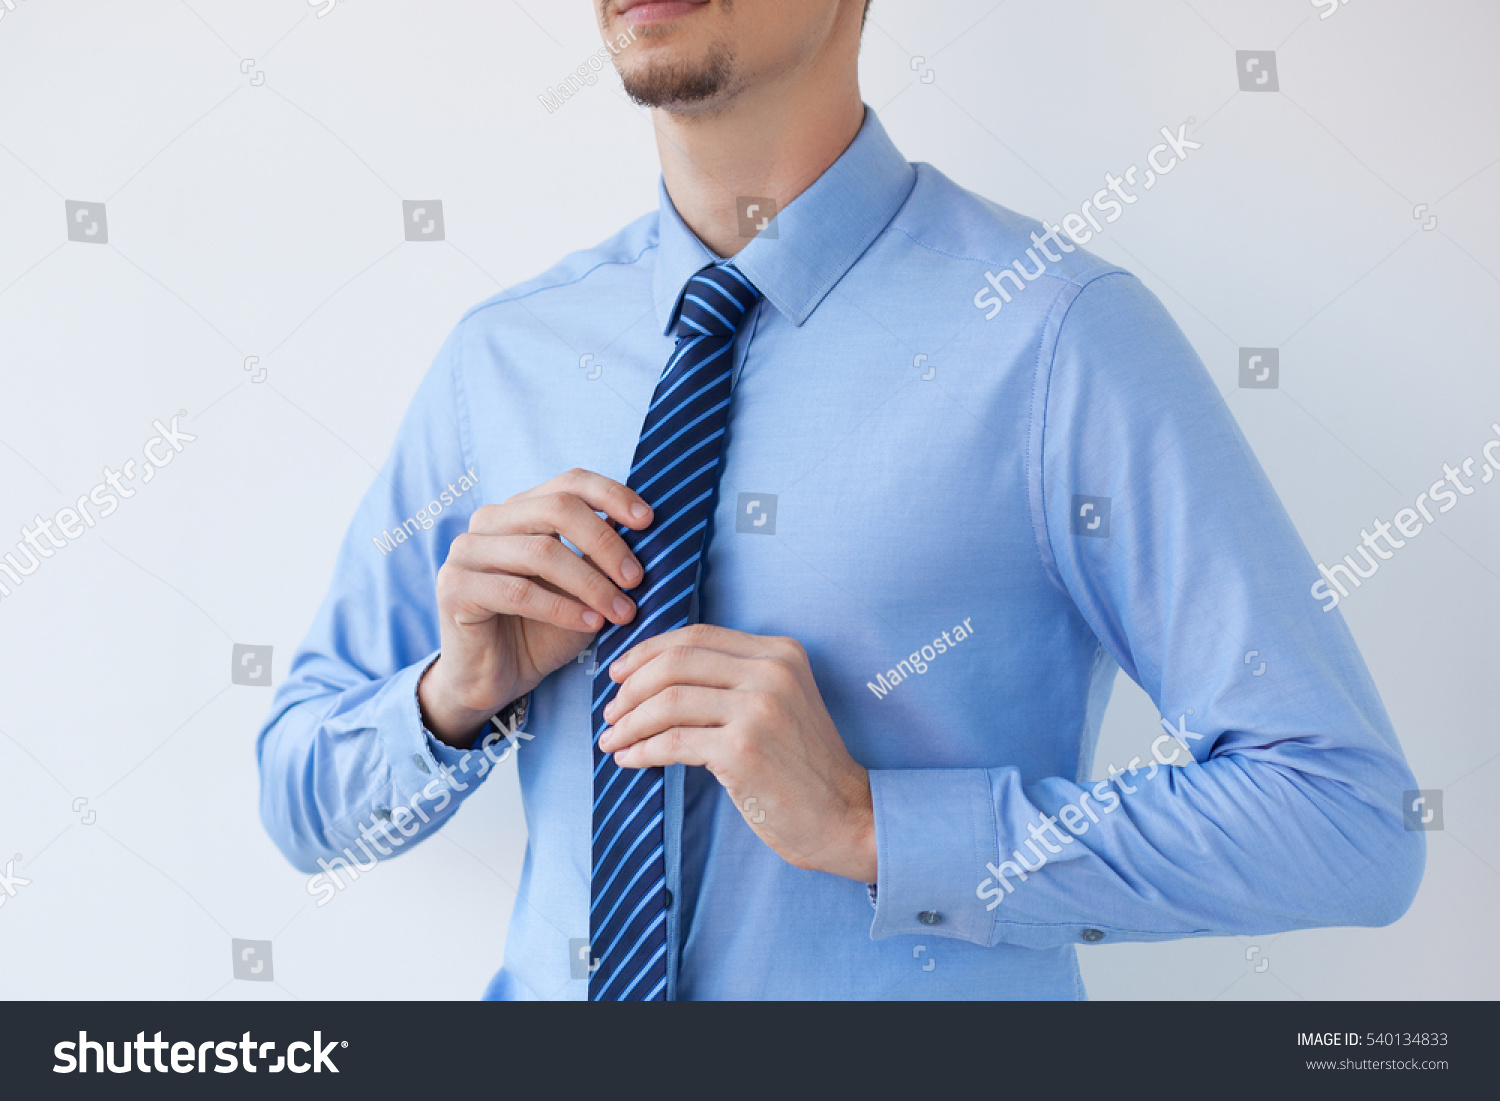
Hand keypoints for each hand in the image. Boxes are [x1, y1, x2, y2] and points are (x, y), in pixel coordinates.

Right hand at [419, 469, 651, 746]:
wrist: (495, 679)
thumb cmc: (543, 630)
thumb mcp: (583, 588)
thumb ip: (603, 556)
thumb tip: (648, 528)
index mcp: (520, 509)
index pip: (570, 481)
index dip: (612, 495)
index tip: (648, 522)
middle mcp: (488, 521)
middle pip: (557, 508)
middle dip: (605, 543)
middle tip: (636, 579)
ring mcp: (466, 552)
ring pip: (541, 551)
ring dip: (590, 584)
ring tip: (623, 612)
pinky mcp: (454, 589)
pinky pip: (518, 591)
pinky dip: (562, 608)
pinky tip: (590, 625)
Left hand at [598, 624, 876, 882]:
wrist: (846, 816)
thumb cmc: (803, 766)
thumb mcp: (779, 703)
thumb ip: (733, 680)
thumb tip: (654, 675)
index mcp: (780, 652)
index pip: (696, 636)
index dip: (648, 652)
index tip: (619, 674)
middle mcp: (772, 672)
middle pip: (676, 662)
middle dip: (630, 687)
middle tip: (610, 712)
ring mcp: (759, 709)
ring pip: (667, 701)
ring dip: (629, 722)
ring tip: (612, 739)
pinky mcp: (743, 750)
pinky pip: (672, 742)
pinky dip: (641, 749)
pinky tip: (629, 759)